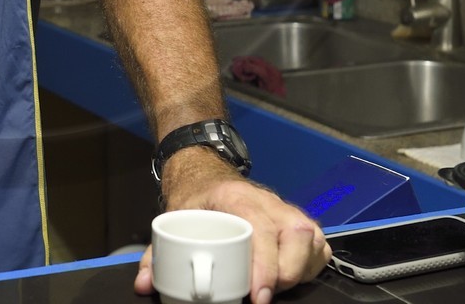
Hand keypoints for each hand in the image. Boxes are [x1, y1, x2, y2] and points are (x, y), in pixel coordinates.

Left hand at [133, 149, 329, 301]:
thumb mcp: (173, 218)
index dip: (265, 264)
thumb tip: (145, 284)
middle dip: (284, 274)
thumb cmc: (196, 198)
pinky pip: (320, 246)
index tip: (257, 294)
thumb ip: (157, 253)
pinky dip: (310, 266)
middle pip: (297, 235)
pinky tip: (291, 278)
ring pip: (313, 240)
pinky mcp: (299, 221)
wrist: (206, 173)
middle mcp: (269, 201)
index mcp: (238, 197)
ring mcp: (287, 210)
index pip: (262, 229)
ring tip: (273, 288)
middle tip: (261, 296)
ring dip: (298, 272)